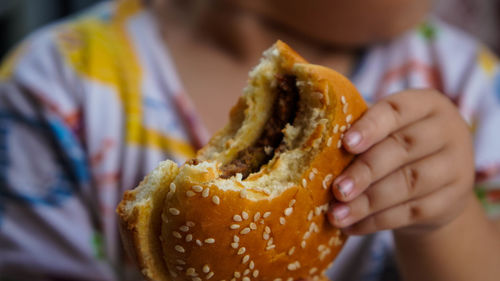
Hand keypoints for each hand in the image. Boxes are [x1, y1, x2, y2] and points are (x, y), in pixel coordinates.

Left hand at [327, 89, 474, 235]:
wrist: (436, 185)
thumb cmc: (397, 147)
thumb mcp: (387, 131)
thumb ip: (360, 133)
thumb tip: (315, 149)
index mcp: (426, 104)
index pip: (396, 110)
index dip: (370, 127)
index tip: (346, 144)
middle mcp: (448, 131)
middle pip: (402, 149)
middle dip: (365, 171)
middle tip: (337, 190)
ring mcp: (456, 167)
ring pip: (408, 184)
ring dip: (367, 203)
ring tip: (337, 214)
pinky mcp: (453, 201)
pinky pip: (411, 212)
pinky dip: (376, 221)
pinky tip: (352, 226)